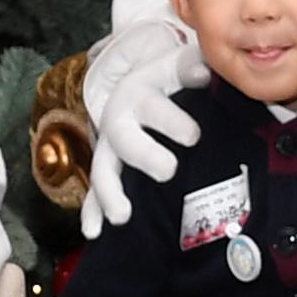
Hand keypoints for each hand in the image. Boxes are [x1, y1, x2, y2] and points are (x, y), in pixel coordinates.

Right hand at [81, 18, 210, 236]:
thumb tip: (203, 73)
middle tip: (168, 171)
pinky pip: (94, 192)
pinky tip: (93, 233)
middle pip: (125, 138)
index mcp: (141, 92)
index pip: (155, 106)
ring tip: (122, 216)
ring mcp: (110, 146)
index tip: (193, 136)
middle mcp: (120, 118)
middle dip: (144, 156)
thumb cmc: (171, 75)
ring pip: (104, 169)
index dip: (171, 121)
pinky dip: (92, 212)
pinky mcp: (106, 167)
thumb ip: (192, 66)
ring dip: (111, 193)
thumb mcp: (181, 63)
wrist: (141, 79)